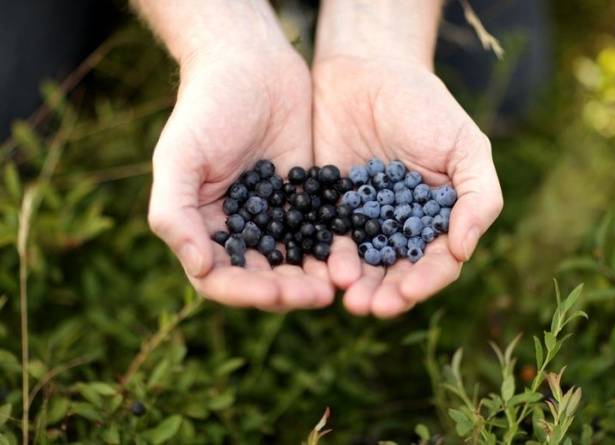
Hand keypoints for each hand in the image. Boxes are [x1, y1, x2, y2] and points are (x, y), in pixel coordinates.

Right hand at [144, 2, 332, 309]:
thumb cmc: (206, 108)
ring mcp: (274, 216)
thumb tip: (199, 268)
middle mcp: (238, 228)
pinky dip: (333, 249)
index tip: (274, 291)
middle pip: (262, 276)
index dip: (244, 290)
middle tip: (317, 295)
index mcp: (202, 226)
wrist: (251, 63)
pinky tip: (351, 256)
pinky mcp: (305, 198)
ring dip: (313, 278)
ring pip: (294, 262)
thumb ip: (175, 212)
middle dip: (288, 291)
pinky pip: (320, 232)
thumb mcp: (179, 157)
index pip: (218, 277)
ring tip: (339, 283)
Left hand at [313, 55, 502, 316]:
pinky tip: (325, 270)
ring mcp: (364, 219)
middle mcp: (401, 226)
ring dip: (355, 285)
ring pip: (362, 263)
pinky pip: (328, 239)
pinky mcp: (330, 207)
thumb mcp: (464, 145)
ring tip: (347, 298)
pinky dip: (328, 257)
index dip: (425, 281)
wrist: (367, 70)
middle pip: (396, 272)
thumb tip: (464, 250)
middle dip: (385, 293)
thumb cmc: (424, 106)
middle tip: (367, 307)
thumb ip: (478, 196)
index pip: (436, 262)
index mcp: (438, 218)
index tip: (407, 293)